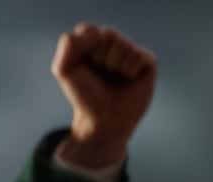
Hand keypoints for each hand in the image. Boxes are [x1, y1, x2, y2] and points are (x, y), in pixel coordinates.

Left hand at [51, 23, 156, 166]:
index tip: (81, 65)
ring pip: (123, 43)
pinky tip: (128, 79)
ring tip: (113, 76)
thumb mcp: (65, 71)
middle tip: (100, 73)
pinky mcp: (147, 61)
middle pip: (107, 33)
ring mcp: (131, 51)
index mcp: (91, 43)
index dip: (83, 48)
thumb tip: (93, 32)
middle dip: (99, 57)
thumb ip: (67, 48)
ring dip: (114, 64)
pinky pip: (139, 54)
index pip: (87, 30)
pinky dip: (129, 69)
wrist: (104, 120)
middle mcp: (112, 44)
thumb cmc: (84, 96)